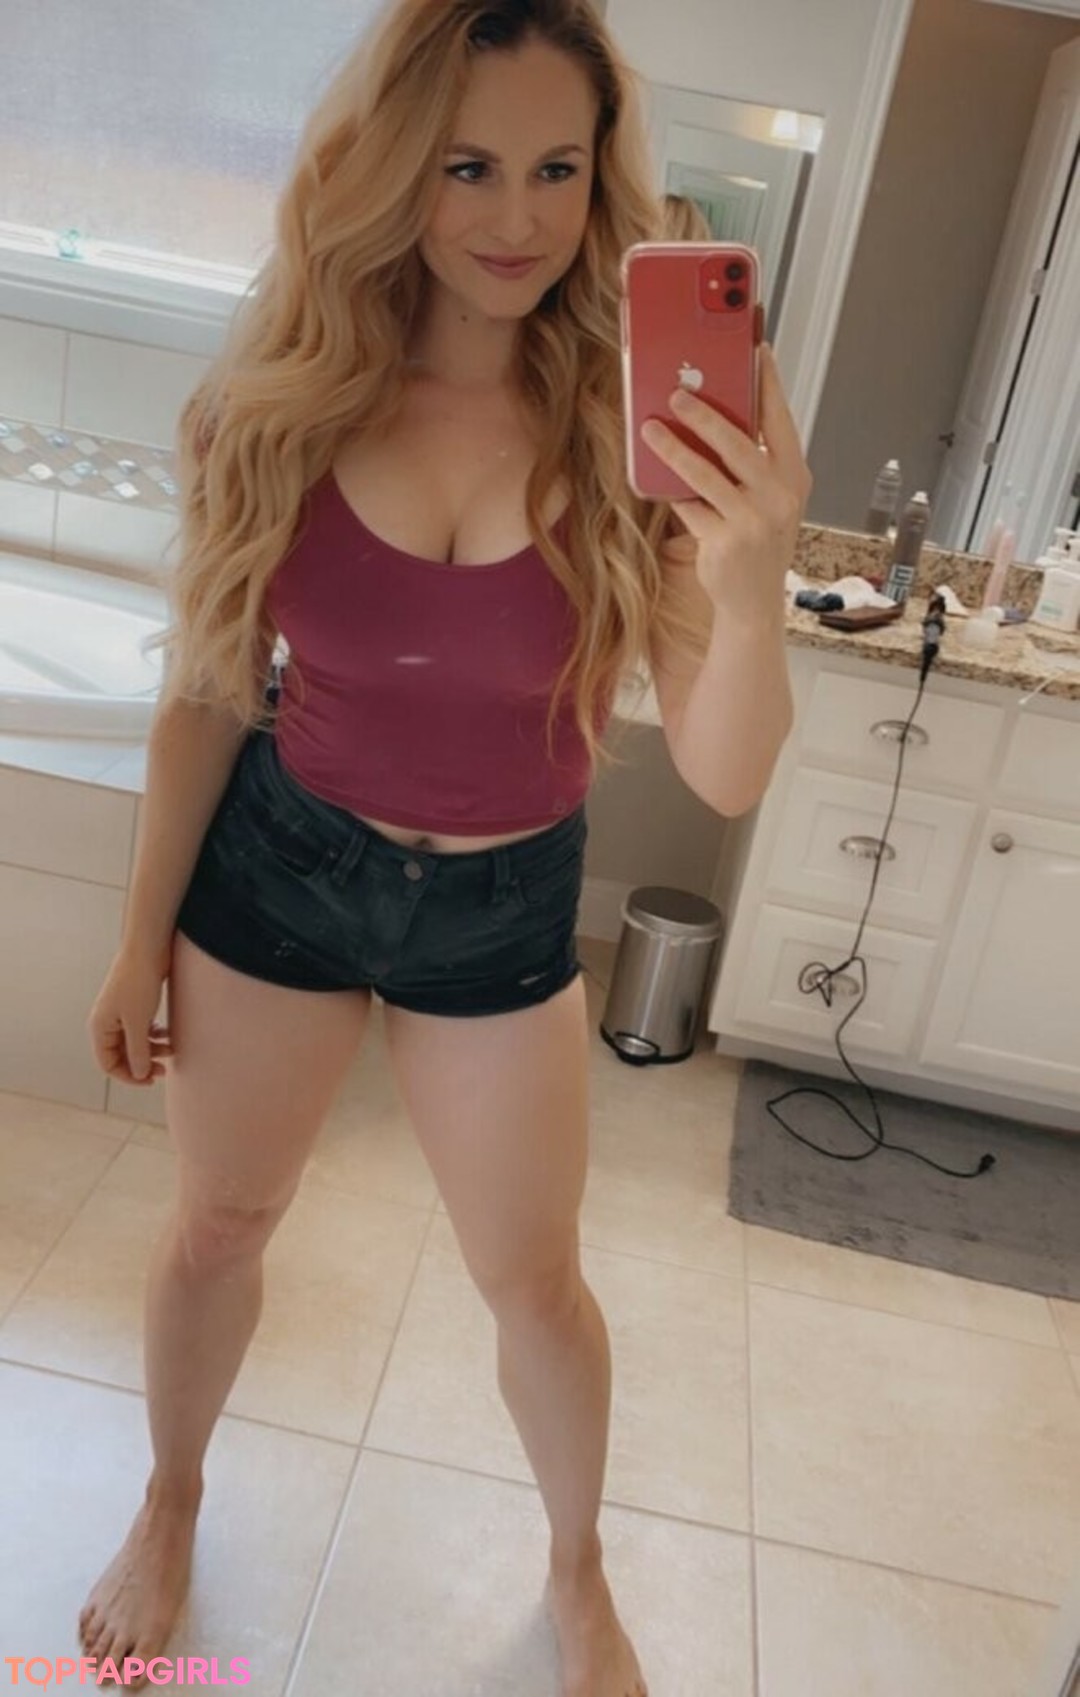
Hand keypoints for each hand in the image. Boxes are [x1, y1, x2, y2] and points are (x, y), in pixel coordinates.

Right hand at [87, 946, 174, 1085]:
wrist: (148, 949)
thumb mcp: (138, 1023)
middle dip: (143, 1063)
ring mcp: (121, 1012)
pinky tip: (167, 1033)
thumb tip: (139, 1074)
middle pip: (122, 1054)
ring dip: (152, 1049)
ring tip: (172, 1049)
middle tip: (165, 1068)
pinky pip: (143, 1028)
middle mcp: (107, 1021)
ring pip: (135, 1042)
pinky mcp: (136, 1003)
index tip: (150, 1079)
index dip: (128, 1076)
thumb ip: (137, 1051)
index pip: (108, 1064)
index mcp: (100, 1027)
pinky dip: (154, 1034)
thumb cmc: (138, 983)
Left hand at [640, 344, 812, 621]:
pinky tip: (654, 476)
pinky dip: (673, 490)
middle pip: (738, 442)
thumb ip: (751, 464)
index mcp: (794, 477)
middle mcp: (779, 496)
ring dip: (674, 447)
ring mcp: (753, 520)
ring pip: (706, 472)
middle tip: (676, 392)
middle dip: (705, 412)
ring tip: (650, 428)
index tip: (755, 348)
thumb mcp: (768, 499)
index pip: (780, 419)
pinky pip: (690, 506)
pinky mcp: (725, 541)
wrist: (754, 602)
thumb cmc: (757, 541)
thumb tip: (710, 417)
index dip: (767, 382)